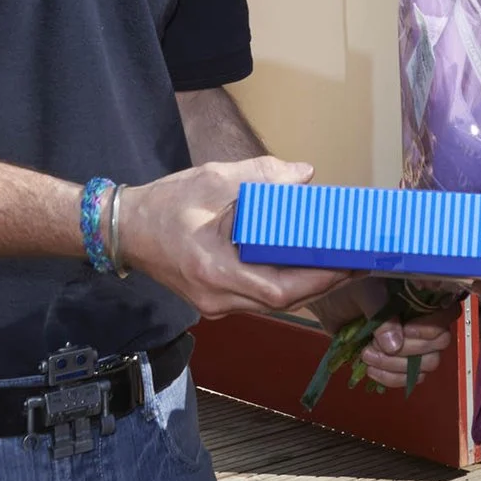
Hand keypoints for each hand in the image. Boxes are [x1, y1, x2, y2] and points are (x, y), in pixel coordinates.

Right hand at [121, 157, 355, 317]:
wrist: (125, 229)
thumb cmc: (165, 205)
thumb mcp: (213, 180)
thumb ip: (261, 177)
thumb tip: (304, 175)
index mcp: (215, 270)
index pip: (279, 290)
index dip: (318, 281)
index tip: (348, 264)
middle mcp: (217, 297)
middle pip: (282, 302)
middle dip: (321, 283)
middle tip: (356, 261)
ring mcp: (215, 304)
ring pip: (272, 303)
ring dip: (305, 285)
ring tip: (338, 262)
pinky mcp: (215, 299)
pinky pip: (257, 297)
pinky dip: (284, 283)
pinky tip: (302, 264)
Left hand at [339, 281, 458, 388]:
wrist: (328, 303)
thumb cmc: (350, 290)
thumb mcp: (365, 293)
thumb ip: (381, 313)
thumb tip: (395, 346)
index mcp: (422, 296)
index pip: (448, 313)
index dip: (432, 326)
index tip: (406, 330)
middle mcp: (423, 319)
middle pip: (439, 343)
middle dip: (409, 349)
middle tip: (376, 345)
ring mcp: (413, 342)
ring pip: (426, 365)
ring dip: (396, 366)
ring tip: (367, 355)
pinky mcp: (400, 360)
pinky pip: (408, 378)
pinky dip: (390, 378)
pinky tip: (370, 369)